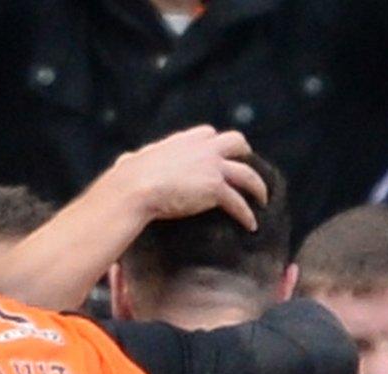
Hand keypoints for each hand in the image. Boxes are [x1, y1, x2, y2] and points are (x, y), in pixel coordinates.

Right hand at [101, 125, 265, 230]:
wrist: (133, 189)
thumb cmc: (126, 179)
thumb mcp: (131, 161)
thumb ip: (135, 159)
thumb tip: (125, 161)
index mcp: (183, 141)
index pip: (208, 134)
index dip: (215, 144)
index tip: (217, 155)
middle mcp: (203, 149)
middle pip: (236, 142)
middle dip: (244, 153)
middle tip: (248, 166)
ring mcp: (212, 167)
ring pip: (247, 173)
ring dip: (258, 186)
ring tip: (262, 199)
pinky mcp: (215, 188)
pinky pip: (239, 202)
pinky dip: (247, 214)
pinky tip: (251, 225)